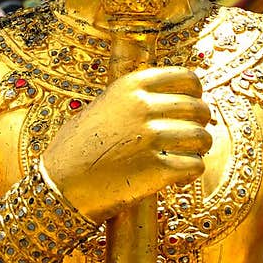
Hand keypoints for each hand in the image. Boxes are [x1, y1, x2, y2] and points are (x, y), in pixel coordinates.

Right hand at [42, 67, 211, 223]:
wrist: (60, 185)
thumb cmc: (77, 147)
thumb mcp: (102, 106)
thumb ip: (135, 99)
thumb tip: (172, 98)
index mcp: (132, 86)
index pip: (187, 77)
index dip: (196, 93)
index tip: (192, 104)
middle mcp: (145, 107)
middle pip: (199, 108)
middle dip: (200, 123)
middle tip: (191, 137)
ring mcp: (153, 138)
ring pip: (202, 137)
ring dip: (198, 149)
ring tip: (185, 157)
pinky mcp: (158, 170)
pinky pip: (195, 165)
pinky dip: (191, 172)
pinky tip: (177, 177)